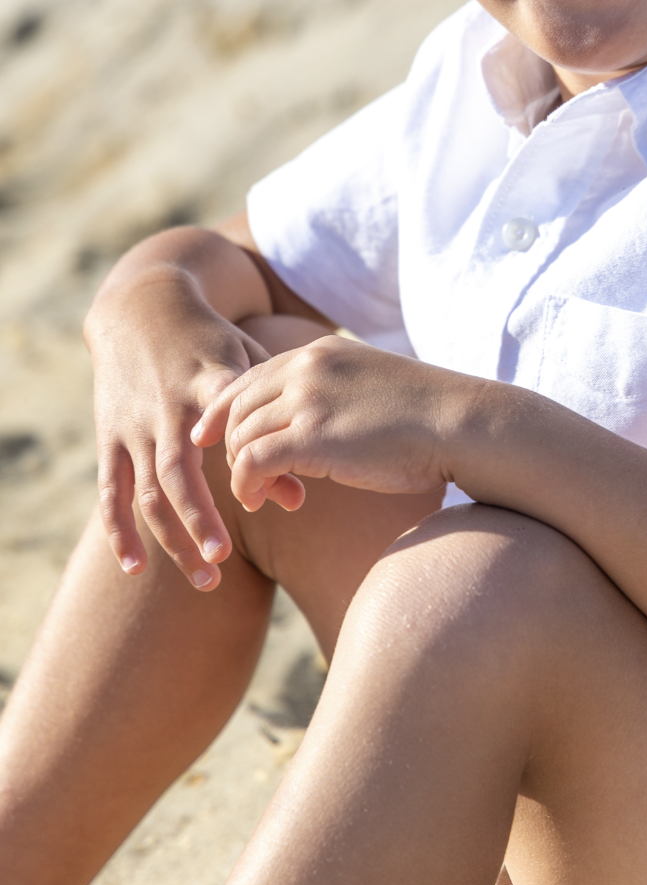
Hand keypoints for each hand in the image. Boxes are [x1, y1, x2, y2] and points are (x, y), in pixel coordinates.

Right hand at [88, 268, 271, 587]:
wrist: (143, 306)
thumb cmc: (212, 342)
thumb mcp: (250, 362)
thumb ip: (276, 422)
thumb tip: (298, 498)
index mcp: (210, 381)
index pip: (228, 422)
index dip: (243, 453)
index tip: (265, 493)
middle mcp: (168, 407)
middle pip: (178, 471)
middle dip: (200, 518)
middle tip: (224, 561)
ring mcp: (134, 425)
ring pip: (146, 490)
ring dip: (171, 537)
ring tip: (206, 578)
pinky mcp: (109, 436)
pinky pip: (108, 490)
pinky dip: (117, 529)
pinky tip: (134, 567)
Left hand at [192, 337, 453, 512]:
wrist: (459, 422)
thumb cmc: (428, 413)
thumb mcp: (371, 384)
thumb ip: (336, 392)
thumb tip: (319, 422)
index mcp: (320, 352)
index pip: (251, 376)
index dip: (225, 408)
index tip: (212, 434)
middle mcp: (306, 368)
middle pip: (237, 405)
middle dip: (229, 443)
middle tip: (241, 475)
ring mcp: (307, 400)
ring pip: (240, 436)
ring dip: (240, 470)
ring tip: (256, 494)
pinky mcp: (310, 437)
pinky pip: (251, 462)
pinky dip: (245, 485)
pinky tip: (258, 500)